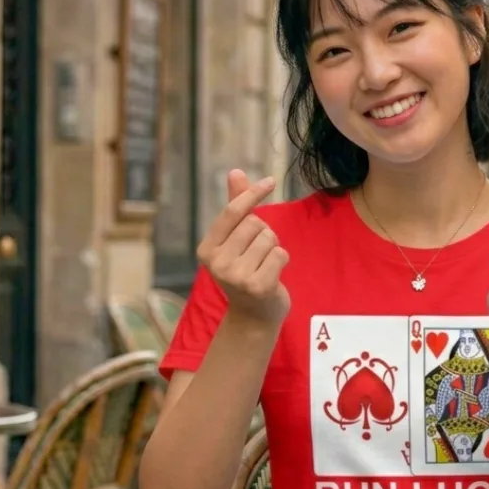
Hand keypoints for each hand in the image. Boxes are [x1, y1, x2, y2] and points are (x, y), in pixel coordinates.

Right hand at [196, 170, 290, 326]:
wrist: (254, 316)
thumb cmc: (246, 272)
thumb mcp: (236, 240)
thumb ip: (236, 207)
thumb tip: (235, 171)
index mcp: (207, 249)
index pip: (232, 211)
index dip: (252, 193)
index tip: (270, 181)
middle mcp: (217, 263)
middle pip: (255, 223)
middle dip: (264, 233)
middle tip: (259, 254)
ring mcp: (236, 276)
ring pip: (269, 238)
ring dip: (274, 248)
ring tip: (264, 265)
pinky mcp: (258, 286)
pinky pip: (280, 254)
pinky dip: (282, 260)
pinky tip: (273, 275)